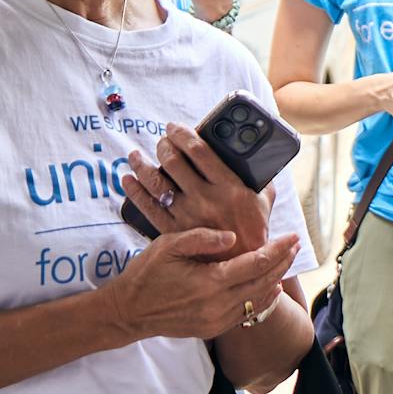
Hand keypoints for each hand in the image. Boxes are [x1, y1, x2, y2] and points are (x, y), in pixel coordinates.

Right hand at [95, 224, 301, 345]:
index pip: (255, 263)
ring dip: (275, 280)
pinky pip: (246, 314)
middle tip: (296, 245)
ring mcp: (216, 320)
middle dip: (283, 263)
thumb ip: (202, 238)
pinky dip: (261, 299)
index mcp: (210, 282)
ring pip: (257, 300)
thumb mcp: (169, 245)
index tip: (293, 236)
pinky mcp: (212, 329)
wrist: (129, 312)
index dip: (278, 249)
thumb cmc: (146, 273)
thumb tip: (233, 237)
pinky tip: (269, 287)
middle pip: (263, 282)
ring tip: (287, 262)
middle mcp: (218, 305)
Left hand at [126, 123, 273, 249]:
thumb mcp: (264, 199)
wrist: (242, 266)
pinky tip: (128, 179)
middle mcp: (205, 199)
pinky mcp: (173, 231)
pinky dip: (134, 191)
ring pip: (155, 182)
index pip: (199, 151)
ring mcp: (187, 215)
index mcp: (229, 187)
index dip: (183, 134)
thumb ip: (257, 175)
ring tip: (136, 156)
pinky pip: (148, 207)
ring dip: (142, 164)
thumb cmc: (254, 229)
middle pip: (174, 162)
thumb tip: (248, 153)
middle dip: (164, 145)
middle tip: (162, 141)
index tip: (175, 127)